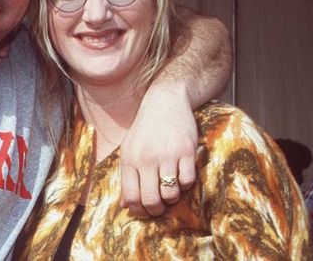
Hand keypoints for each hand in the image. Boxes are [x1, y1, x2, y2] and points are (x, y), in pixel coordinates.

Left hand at [119, 85, 197, 216]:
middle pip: (150, 200)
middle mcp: (146, 159)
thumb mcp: (129, 149)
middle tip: (161, 206)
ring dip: (172, 198)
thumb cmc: (146, 129)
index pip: (131, 197)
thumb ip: (127, 177)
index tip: (145, 211)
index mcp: (129, 160)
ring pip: (170, 194)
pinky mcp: (185, 151)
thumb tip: (125, 205)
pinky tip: (182, 176)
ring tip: (171, 189)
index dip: (139, 211)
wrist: (165, 102)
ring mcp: (166, 155)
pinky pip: (187, 181)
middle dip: (156, 209)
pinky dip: (186, 185)